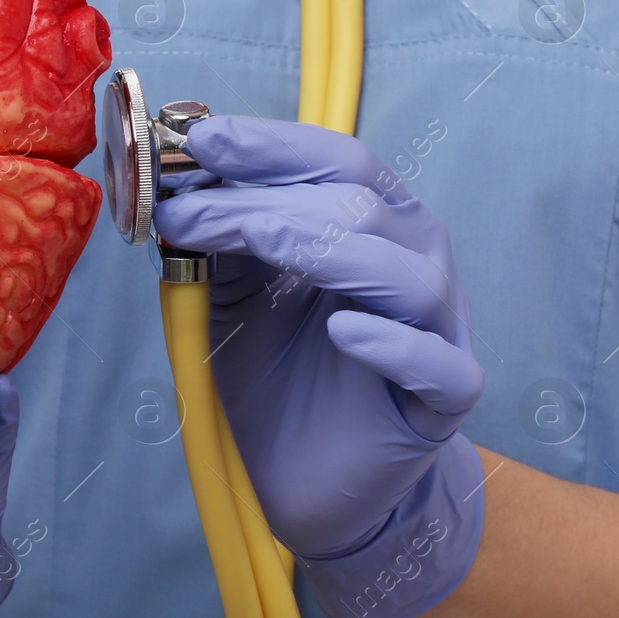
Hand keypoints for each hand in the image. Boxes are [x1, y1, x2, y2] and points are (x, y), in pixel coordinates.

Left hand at [153, 117, 484, 617]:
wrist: (309, 478)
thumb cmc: (278, 370)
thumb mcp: (234, 291)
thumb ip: (220, 236)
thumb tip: (172, 176)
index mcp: (375, 219)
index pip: (338, 159)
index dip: (273, 145)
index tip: (201, 139)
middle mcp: (416, 259)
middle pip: (360, 208)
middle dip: (266, 200)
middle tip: (187, 210)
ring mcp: (440, 327)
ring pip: (406, 274)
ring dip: (324, 250)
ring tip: (256, 240)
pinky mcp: (446, 397)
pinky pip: (435, 364)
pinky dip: (393, 343)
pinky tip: (345, 331)